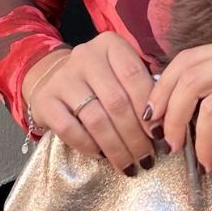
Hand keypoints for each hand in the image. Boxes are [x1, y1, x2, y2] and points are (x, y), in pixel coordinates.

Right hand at [20, 32, 161, 173]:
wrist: (52, 78)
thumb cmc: (100, 79)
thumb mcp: (121, 72)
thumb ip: (143, 89)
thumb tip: (166, 124)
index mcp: (110, 45)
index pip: (134, 76)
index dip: (149, 108)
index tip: (159, 135)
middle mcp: (86, 56)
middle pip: (117, 102)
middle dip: (135, 136)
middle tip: (147, 158)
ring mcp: (63, 78)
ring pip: (96, 119)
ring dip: (116, 147)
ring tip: (129, 165)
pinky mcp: (46, 100)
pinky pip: (70, 129)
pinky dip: (89, 146)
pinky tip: (101, 156)